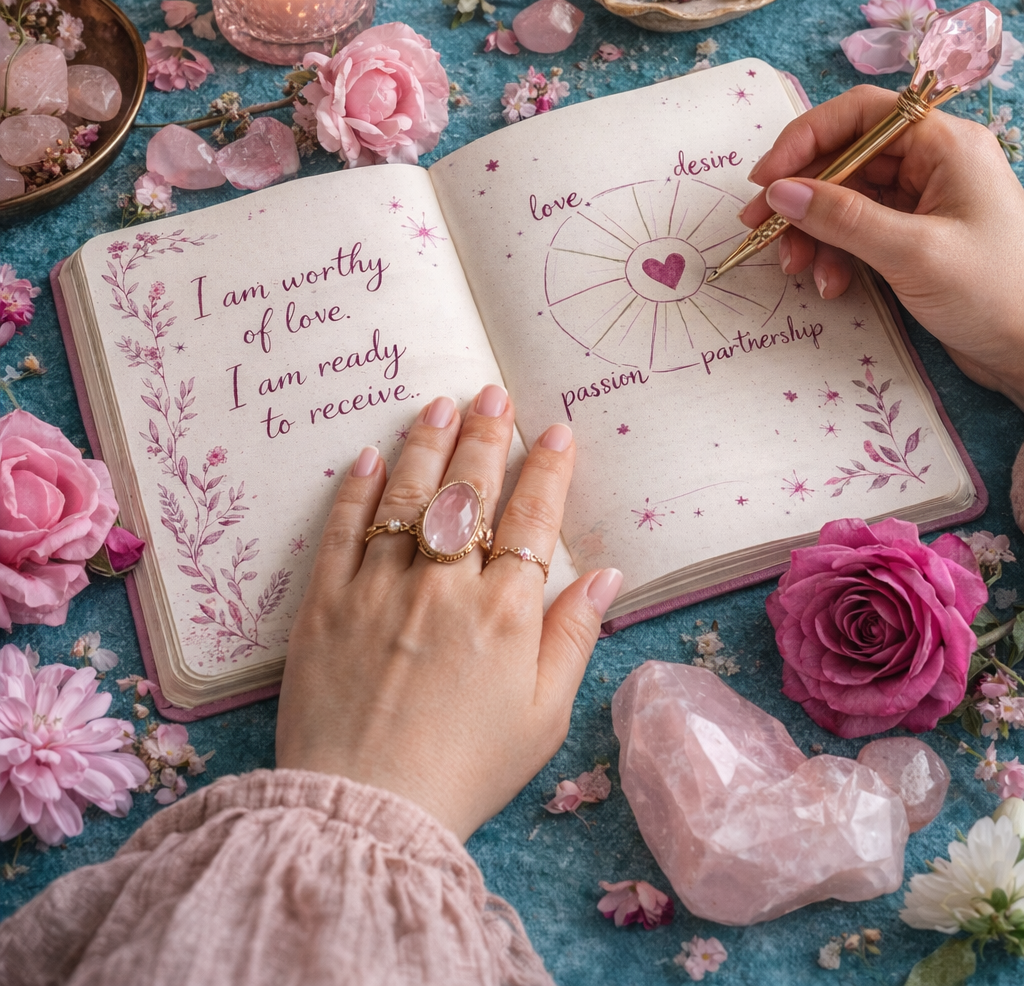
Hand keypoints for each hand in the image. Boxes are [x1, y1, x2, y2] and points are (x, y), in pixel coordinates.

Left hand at [275, 385, 622, 841]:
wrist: (366, 813)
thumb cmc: (466, 772)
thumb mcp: (543, 717)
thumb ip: (573, 637)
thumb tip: (605, 573)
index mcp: (505, 613)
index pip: (532, 518)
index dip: (546, 468)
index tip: (554, 429)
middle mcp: (444, 586)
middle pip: (469, 491)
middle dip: (485, 435)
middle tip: (492, 393)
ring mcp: (378, 589)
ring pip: (408, 496)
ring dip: (426, 444)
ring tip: (439, 404)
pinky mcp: (324, 604)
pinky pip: (342, 530)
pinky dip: (358, 489)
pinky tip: (372, 456)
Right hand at [739, 86, 1023, 409]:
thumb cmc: (995, 294)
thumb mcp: (913, 254)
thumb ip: (842, 218)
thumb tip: (780, 192)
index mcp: (945, 144)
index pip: (860, 115)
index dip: (806, 139)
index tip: (767, 177)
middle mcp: (934, 162)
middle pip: (845, 158)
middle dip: (802, 195)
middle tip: (760, 228)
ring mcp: (925, 200)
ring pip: (846, 197)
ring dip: (815, 231)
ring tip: (797, 268)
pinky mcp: (916, 236)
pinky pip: (859, 229)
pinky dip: (836, 252)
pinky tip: (831, 283)